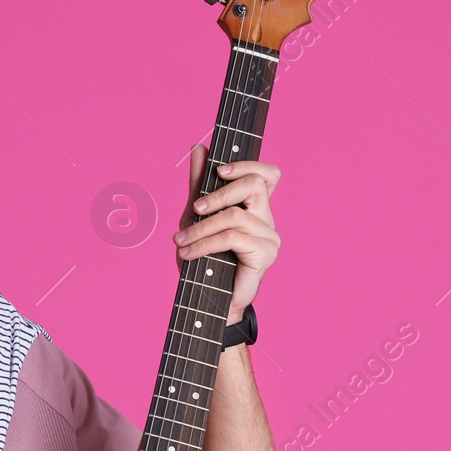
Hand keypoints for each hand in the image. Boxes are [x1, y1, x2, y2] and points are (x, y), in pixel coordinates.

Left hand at [172, 143, 280, 320]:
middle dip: (219, 193)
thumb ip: (198, 184)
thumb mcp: (195, 218)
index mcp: (256, 207)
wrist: (209, 303)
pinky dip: (205, 244)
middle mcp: (267, 218)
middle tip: (194, 210)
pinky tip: (187, 254)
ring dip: (201, 228)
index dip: (247, 164)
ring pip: (235, 215)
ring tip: (180, 242)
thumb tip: (199, 147)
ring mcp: (270, 236)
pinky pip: (232, 237)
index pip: (268, 173)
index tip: (219, 170)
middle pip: (254, 185)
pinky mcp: (266, 253)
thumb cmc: (204, 261)